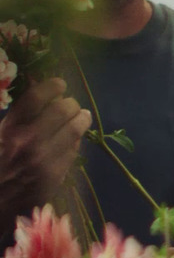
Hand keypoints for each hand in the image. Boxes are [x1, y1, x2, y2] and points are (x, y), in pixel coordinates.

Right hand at [0, 78, 91, 219]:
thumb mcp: (0, 134)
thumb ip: (18, 116)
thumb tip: (40, 92)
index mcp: (9, 129)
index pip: (36, 98)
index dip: (51, 86)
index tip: (59, 84)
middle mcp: (28, 141)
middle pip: (62, 110)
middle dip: (70, 103)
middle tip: (71, 104)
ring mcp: (44, 158)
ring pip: (75, 129)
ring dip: (81, 119)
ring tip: (82, 117)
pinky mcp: (56, 174)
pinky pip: (73, 149)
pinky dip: (76, 140)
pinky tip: (73, 138)